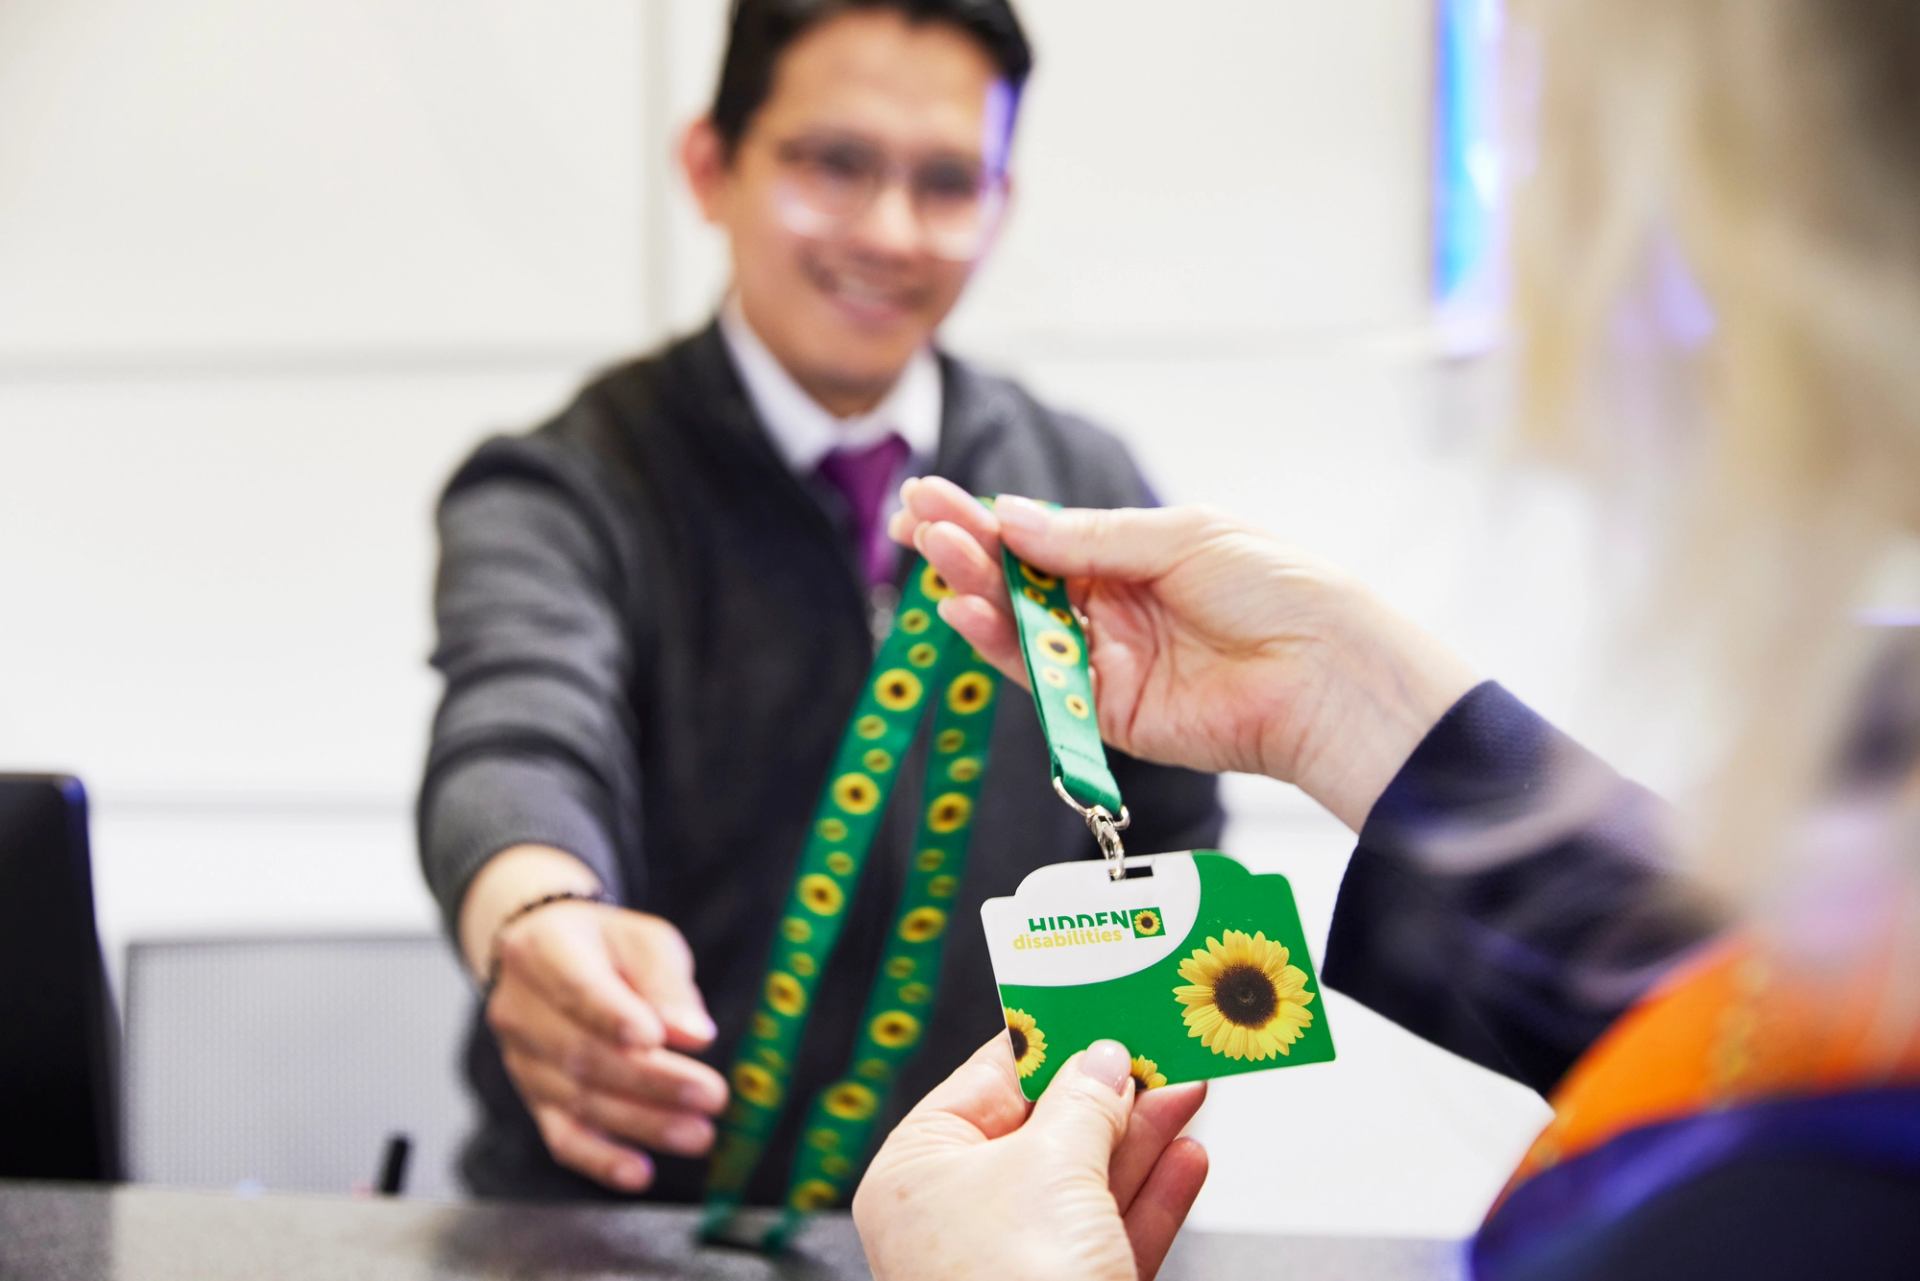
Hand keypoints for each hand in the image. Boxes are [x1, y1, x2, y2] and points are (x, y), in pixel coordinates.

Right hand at [459, 846, 728, 1191]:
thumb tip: (695, 1035)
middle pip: (582, 1053)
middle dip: (651, 1081)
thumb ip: (667, 984)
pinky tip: (640, 1173)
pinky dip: (601, 1160)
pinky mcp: (533, 1099)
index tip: (656, 1039)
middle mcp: (518, 1008)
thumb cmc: (607, 946)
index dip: (612, 1017)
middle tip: (711, 1096)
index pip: (575, 987)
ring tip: (699, 1135)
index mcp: (543, 950)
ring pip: (578, 1099)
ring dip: (643, 1123)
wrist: (549, 958)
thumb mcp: (643, 940)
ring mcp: (520, 1059)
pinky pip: (562, 1137)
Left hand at [854, 1036, 1208, 1280]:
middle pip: (1043, 1129)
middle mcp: (956, 1217)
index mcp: (917, 1172)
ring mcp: (1013, 1263)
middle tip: (1156, 1043)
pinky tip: (1187, 1156)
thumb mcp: (1052, 1166)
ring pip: (1086, 1179)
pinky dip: (1152, 1193)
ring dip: (1142, 1134)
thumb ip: (1084, 1101)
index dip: (1047, 1040)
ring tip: (1186, 1086)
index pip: (986, 1080)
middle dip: (1108, 1089)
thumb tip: (1102, 1061)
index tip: (1093, 1004)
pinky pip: (1111, 1231)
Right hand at [891, 477, 1478, 829]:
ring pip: (1020, 624)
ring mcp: (1105, 660)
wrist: (1324, 672)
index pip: (1041, 535)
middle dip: (965, 546)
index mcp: (1132, 556)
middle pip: (1019, 578)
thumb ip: (1091, 537)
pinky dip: (999, 646)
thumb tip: (1013, 517)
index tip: (930, 497)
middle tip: (912, 518)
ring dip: (973, 587)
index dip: (985, 518)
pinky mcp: (1106, 712)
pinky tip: (965, 611)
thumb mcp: (1180, 536)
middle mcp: (1111, 608)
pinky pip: (1042, 679)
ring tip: (935, 552)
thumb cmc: (1276, 589)